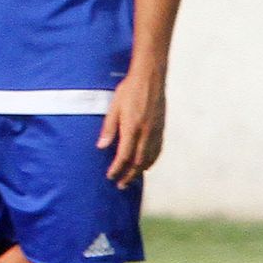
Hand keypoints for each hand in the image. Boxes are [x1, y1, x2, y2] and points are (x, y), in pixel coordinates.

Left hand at [99, 69, 165, 187]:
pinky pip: (158, 149)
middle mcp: (146, 132)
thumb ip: (108, 128)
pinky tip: (146, 165)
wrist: (151, 77)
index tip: (110, 176)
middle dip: (129, 175)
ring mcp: (156, 131)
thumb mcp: (113, 107)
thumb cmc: (128, 90)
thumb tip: (101, 147)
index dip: (117, 168)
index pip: (124, 156)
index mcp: (132, 127)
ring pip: (150, 157)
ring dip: (140, 170)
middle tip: (120, 185)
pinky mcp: (161, 128)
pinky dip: (152, 160)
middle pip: (138, 161)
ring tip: (131, 178)